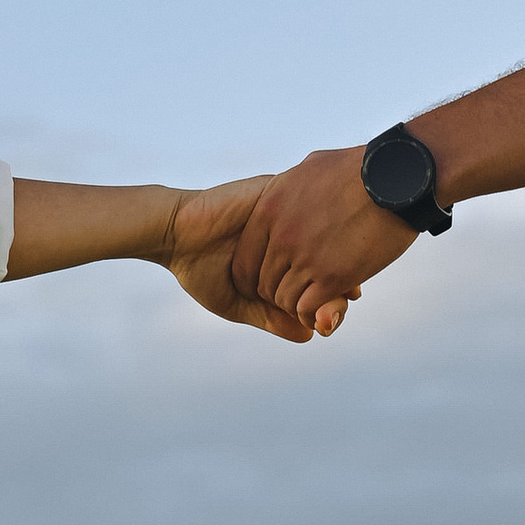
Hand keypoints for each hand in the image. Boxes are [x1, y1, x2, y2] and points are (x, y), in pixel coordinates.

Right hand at [162, 177, 344, 342]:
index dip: (337, 290)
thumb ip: (272, 317)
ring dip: (341, 251)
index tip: (343, 307)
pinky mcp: (275, 190)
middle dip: (347, 273)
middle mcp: (289, 232)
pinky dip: (323, 222)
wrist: (174, 235)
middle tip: (349, 296)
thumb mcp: (238, 303)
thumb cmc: (201, 270)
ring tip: (345, 279)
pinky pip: (309, 199)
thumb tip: (311, 334)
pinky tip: (328, 249)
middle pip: (333, 249)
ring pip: (327, 226)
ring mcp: (285, 209)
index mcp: (282, 257)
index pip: (322, 271)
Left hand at [227, 149, 410, 328]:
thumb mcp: (309, 169)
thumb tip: (284, 191)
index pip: (244, 260)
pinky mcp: (333, 276)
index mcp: (269, 209)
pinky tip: (324, 311)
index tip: (274, 278)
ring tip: (314, 300)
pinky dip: (313, 315)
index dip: (255, 275)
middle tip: (298, 291)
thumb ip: (288, 187)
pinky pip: (306, 309)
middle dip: (278, 292)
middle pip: (262, 284)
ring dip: (297, 305)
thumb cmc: (358, 169)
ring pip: (283, 299)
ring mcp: (305, 258)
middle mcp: (282, 236)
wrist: (398, 179)